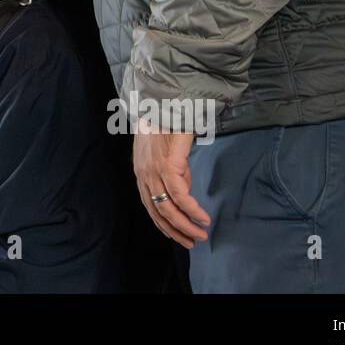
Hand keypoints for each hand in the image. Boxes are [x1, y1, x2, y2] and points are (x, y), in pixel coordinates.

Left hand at [132, 123, 210, 248]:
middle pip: (157, 212)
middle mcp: (144, 174)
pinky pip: (179, 195)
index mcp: (142, 172)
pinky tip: (202, 217)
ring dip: (186, 225)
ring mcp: (154, 170)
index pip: (150, 206)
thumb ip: (175, 172)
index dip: (164, 224)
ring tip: (200, 234)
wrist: (165, 102)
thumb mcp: (167, 152)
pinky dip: (192, 209)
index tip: (179, 236)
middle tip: (192, 242)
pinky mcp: (167, 165)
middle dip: (176, 231)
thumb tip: (185, 191)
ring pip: (168, 208)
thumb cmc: (167, 123)